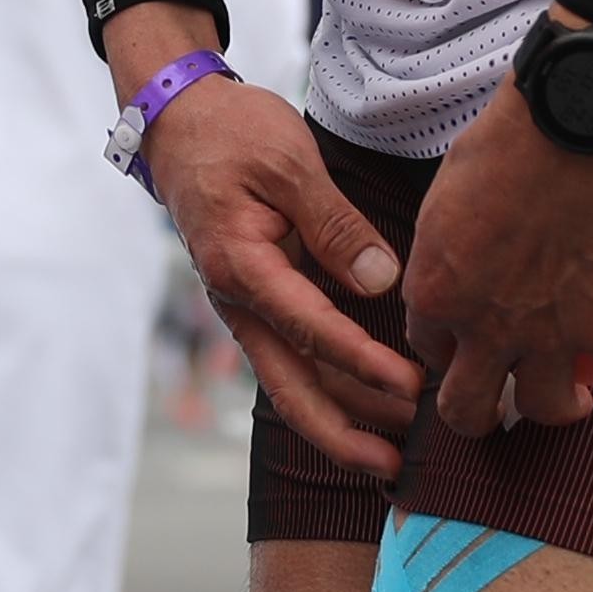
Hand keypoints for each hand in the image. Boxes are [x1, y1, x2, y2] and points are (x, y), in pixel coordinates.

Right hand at [131, 60, 421, 473]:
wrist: (179, 123)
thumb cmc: (233, 134)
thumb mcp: (290, 162)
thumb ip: (336, 225)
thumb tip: (381, 280)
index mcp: (242, 266)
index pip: (311, 328)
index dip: (363, 363)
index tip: (414, 387)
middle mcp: (239, 300)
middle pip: (290, 387)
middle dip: (342, 434)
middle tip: (396, 468)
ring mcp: (247, 307)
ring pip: (294, 382)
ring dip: (344, 419)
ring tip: (399, 454)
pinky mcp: (261, 302)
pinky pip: (297, 359)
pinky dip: (334, 389)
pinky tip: (374, 408)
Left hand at [402, 86, 592, 437]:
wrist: (574, 131)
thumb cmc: (508, 144)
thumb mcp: (448, 197)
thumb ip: (451, 237)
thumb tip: (462, 248)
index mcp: (436, 294)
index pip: (429, 349)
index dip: (449, 350)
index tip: (468, 342)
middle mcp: (486, 330)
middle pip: (468, 410)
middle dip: (481, 416)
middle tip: (502, 403)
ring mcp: (551, 337)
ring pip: (548, 409)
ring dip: (560, 408)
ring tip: (575, 395)